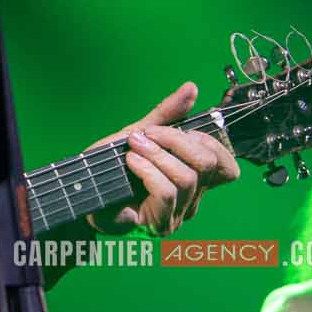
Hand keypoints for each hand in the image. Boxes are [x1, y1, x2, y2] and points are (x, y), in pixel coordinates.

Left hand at [84, 81, 239, 235]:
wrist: (84, 190)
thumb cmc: (113, 166)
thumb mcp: (140, 132)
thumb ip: (167, 114)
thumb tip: (191, 88)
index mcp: (194, 177)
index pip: (227, 166)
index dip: (212, 143)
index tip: (183, 130)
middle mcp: (192, 197)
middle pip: (207, 165)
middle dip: (177, 141)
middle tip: (148, 134)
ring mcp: (177, 213)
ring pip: (186, 178)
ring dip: (157, 155)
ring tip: (134, 148)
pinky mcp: (158, 223)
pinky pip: (166, 193)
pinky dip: (148, 171)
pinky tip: (132, 162)